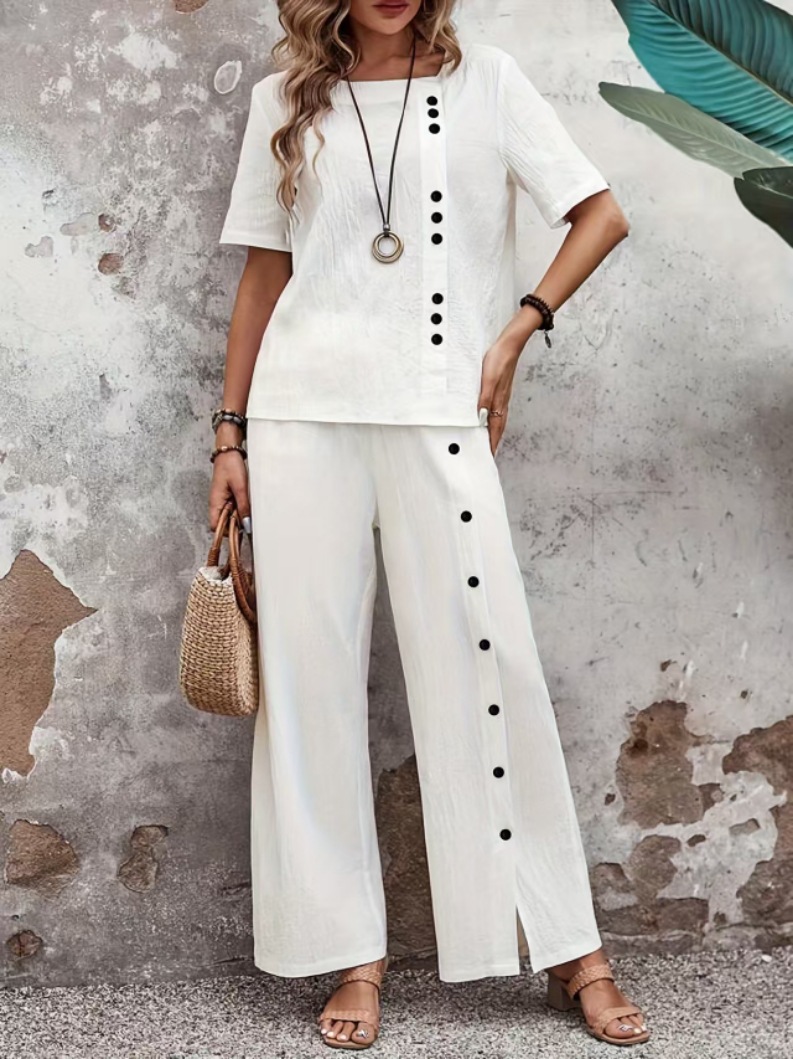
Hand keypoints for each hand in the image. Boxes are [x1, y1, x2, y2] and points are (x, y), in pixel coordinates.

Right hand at [208, 423, 250, 531]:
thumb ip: (243, 507)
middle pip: (224, 523)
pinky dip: (241, 507)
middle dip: (236, 523)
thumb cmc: (230, 466)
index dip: (227, 532)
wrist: (229, 451)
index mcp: (215, 503)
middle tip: (247, 515)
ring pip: (231, 516)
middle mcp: (217, 504)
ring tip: (247, 505)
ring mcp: (222, 500)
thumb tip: (246, 525)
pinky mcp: (228, 496)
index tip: (240, 531)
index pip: (215, 528)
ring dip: (240, 514)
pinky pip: (234, 507)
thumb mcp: (240, 488)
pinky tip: (247, 501)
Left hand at [477, 340, 520, 455]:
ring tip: (487, 444)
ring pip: (497, 421)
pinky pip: (496, 412)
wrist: (509, 345)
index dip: (490, 444)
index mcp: (499, 403)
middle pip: (497, 429)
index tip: (487, 458)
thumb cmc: (498, 360)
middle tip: (487, 456)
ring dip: (492, 434)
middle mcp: (502, 404)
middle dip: (492, 443)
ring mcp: (502, 398)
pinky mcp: (500, 391)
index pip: (494, 430)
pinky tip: (488, 420)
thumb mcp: (488, 380)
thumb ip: (485, 399)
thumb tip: (481, 419)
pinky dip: (492, 421)